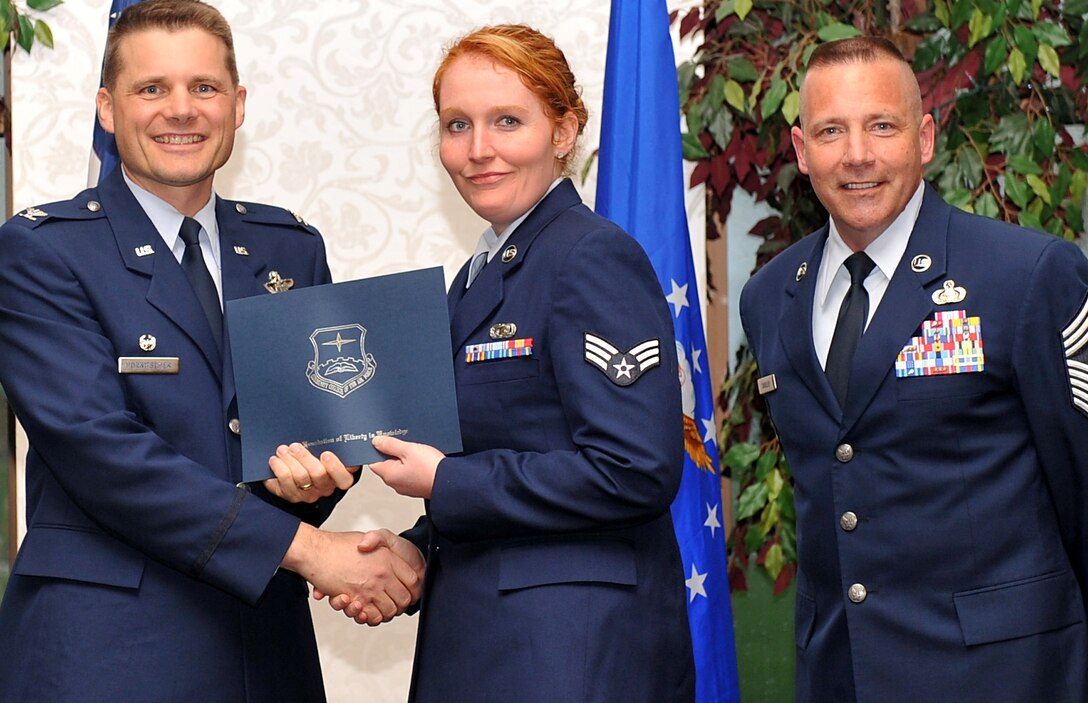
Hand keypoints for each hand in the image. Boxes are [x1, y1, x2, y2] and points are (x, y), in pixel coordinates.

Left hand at [264, 443, 357, 502]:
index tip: (326, 454)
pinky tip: (276, 460)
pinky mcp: (292, 495)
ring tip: (282, 450)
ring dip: (289, 460)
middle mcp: (325, 488)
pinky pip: (284, 482)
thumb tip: (327, 431)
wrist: (297, 475)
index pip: (344, 478)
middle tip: (295, 447)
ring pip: (300, 477)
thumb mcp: (326, 453)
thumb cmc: (316, 460)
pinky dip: (279, 468)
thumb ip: (332, 447)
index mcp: (339, 477)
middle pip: (318, 474)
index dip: (335, 467)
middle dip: (305, 458)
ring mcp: (308, 494)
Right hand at [281, 524, 422, 624]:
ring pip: (389, 611)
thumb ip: (383, 542)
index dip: (413, 587)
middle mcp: (381, 575)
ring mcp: (368, 589)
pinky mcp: (355, 600)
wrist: (315, 551)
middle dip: (401, 603)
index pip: (414, 580)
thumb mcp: (369, 535)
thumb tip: (394, 556)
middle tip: (395, 600)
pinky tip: (366, 610)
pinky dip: (371, 617)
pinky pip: (371, 617)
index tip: (409, 589)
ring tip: (381, 606)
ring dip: (387, 612)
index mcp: (388, 559)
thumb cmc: (339, 544)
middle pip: (404, 599)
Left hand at [369, 435, 443, 498]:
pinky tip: (421, 458)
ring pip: (399, 468)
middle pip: (386, 464)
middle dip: (391, 452)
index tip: (381, 439)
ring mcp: (407, 486)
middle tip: (401, 441)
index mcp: (389, 475)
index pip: (373, 461)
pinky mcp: (417, 486)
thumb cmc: (430, 468)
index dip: (376, 449)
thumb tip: (377, 442)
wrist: (450, 482)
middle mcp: (395, 483)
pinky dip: (412, 465)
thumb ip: (390, 445)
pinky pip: (409, 473)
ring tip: (414, 449)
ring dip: (404, 458)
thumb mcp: (408, 450)